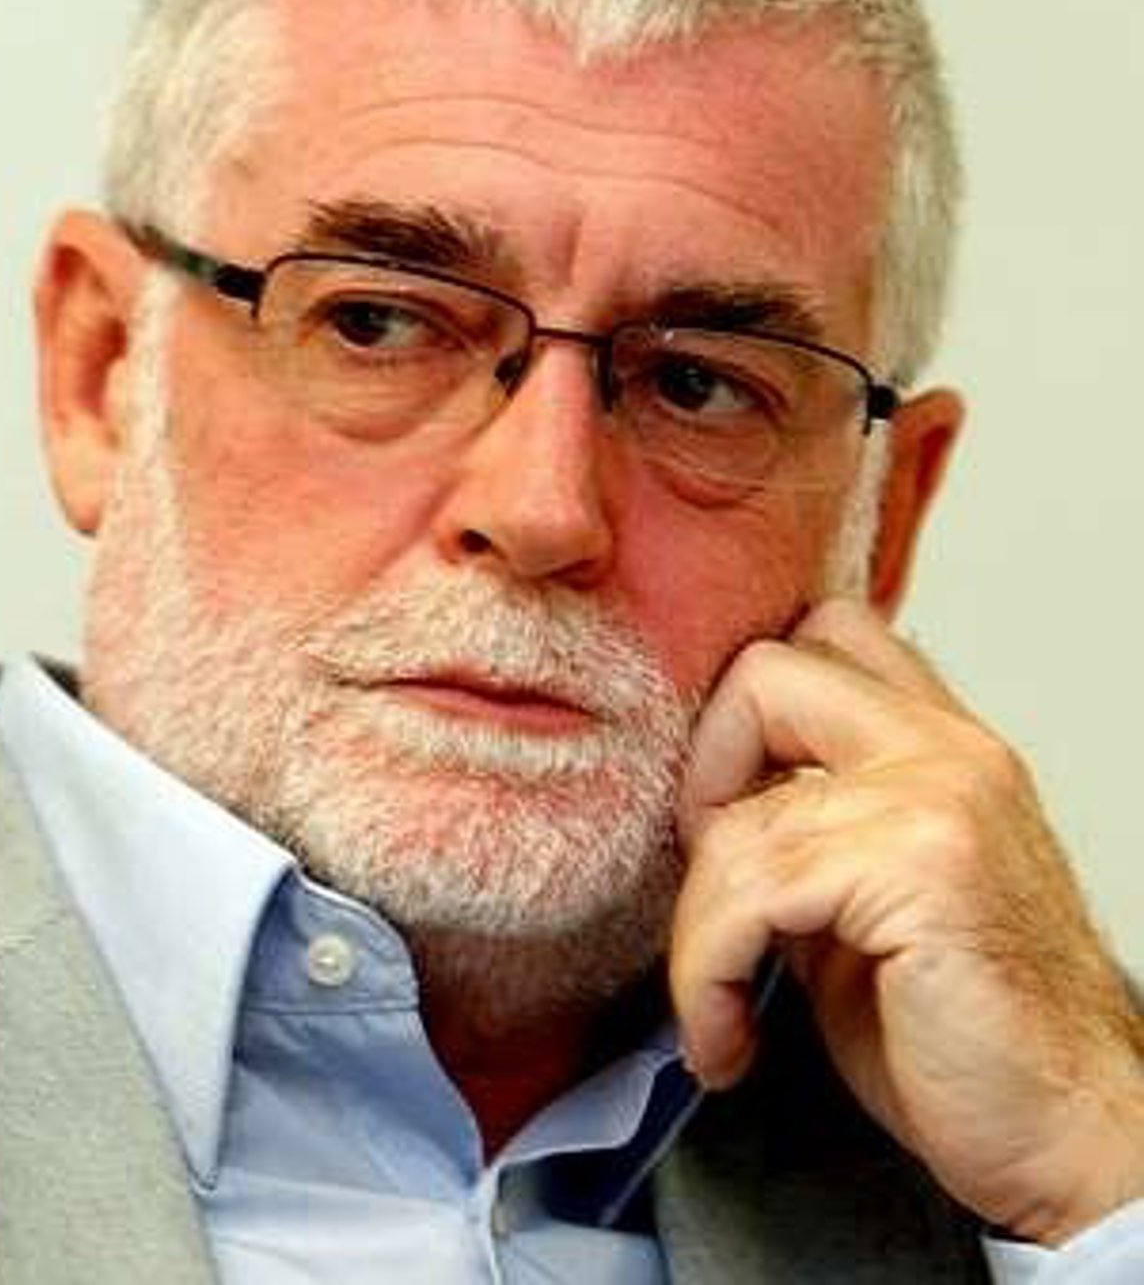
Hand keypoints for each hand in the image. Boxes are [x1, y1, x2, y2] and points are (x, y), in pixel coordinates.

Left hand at [669, 598, 1143, 1245]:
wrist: (1074, 1134)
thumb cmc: (976, 1036)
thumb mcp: (877, 903)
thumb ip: (811, 833)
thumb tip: (710, 817)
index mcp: (943, 748)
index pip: (824, 637)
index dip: (743, 716)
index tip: (723, 817)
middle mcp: (946, 751)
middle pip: (766, 672)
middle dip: (703, 774)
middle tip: (710, 881)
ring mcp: (936, 799)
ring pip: (738, 820)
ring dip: (696, 934)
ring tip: (717, 1008)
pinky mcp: (915, 868)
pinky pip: (749, 894)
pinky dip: (708, 975)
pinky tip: (728, 1037)